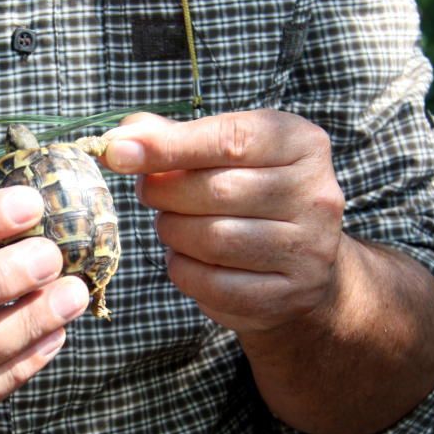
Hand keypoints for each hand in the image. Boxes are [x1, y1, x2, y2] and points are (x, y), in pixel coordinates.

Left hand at [102, 110, 344, 333]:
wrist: (298, 264)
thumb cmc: (248, 194)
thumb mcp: (222, 153)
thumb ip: (174, 138)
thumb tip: (122, 138)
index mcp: (302, 144)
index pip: (229, 139)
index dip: (167, 146)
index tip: (118, 153)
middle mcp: (316, 195)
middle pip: (217, 191)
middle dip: (166, 193)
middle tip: (150, 194)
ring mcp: (308, 250)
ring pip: (213, 240)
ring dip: (174, 233)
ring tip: (173, 226)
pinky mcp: (288, 295)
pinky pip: (213, 285)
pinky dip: (183, 270)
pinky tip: (186, 259)